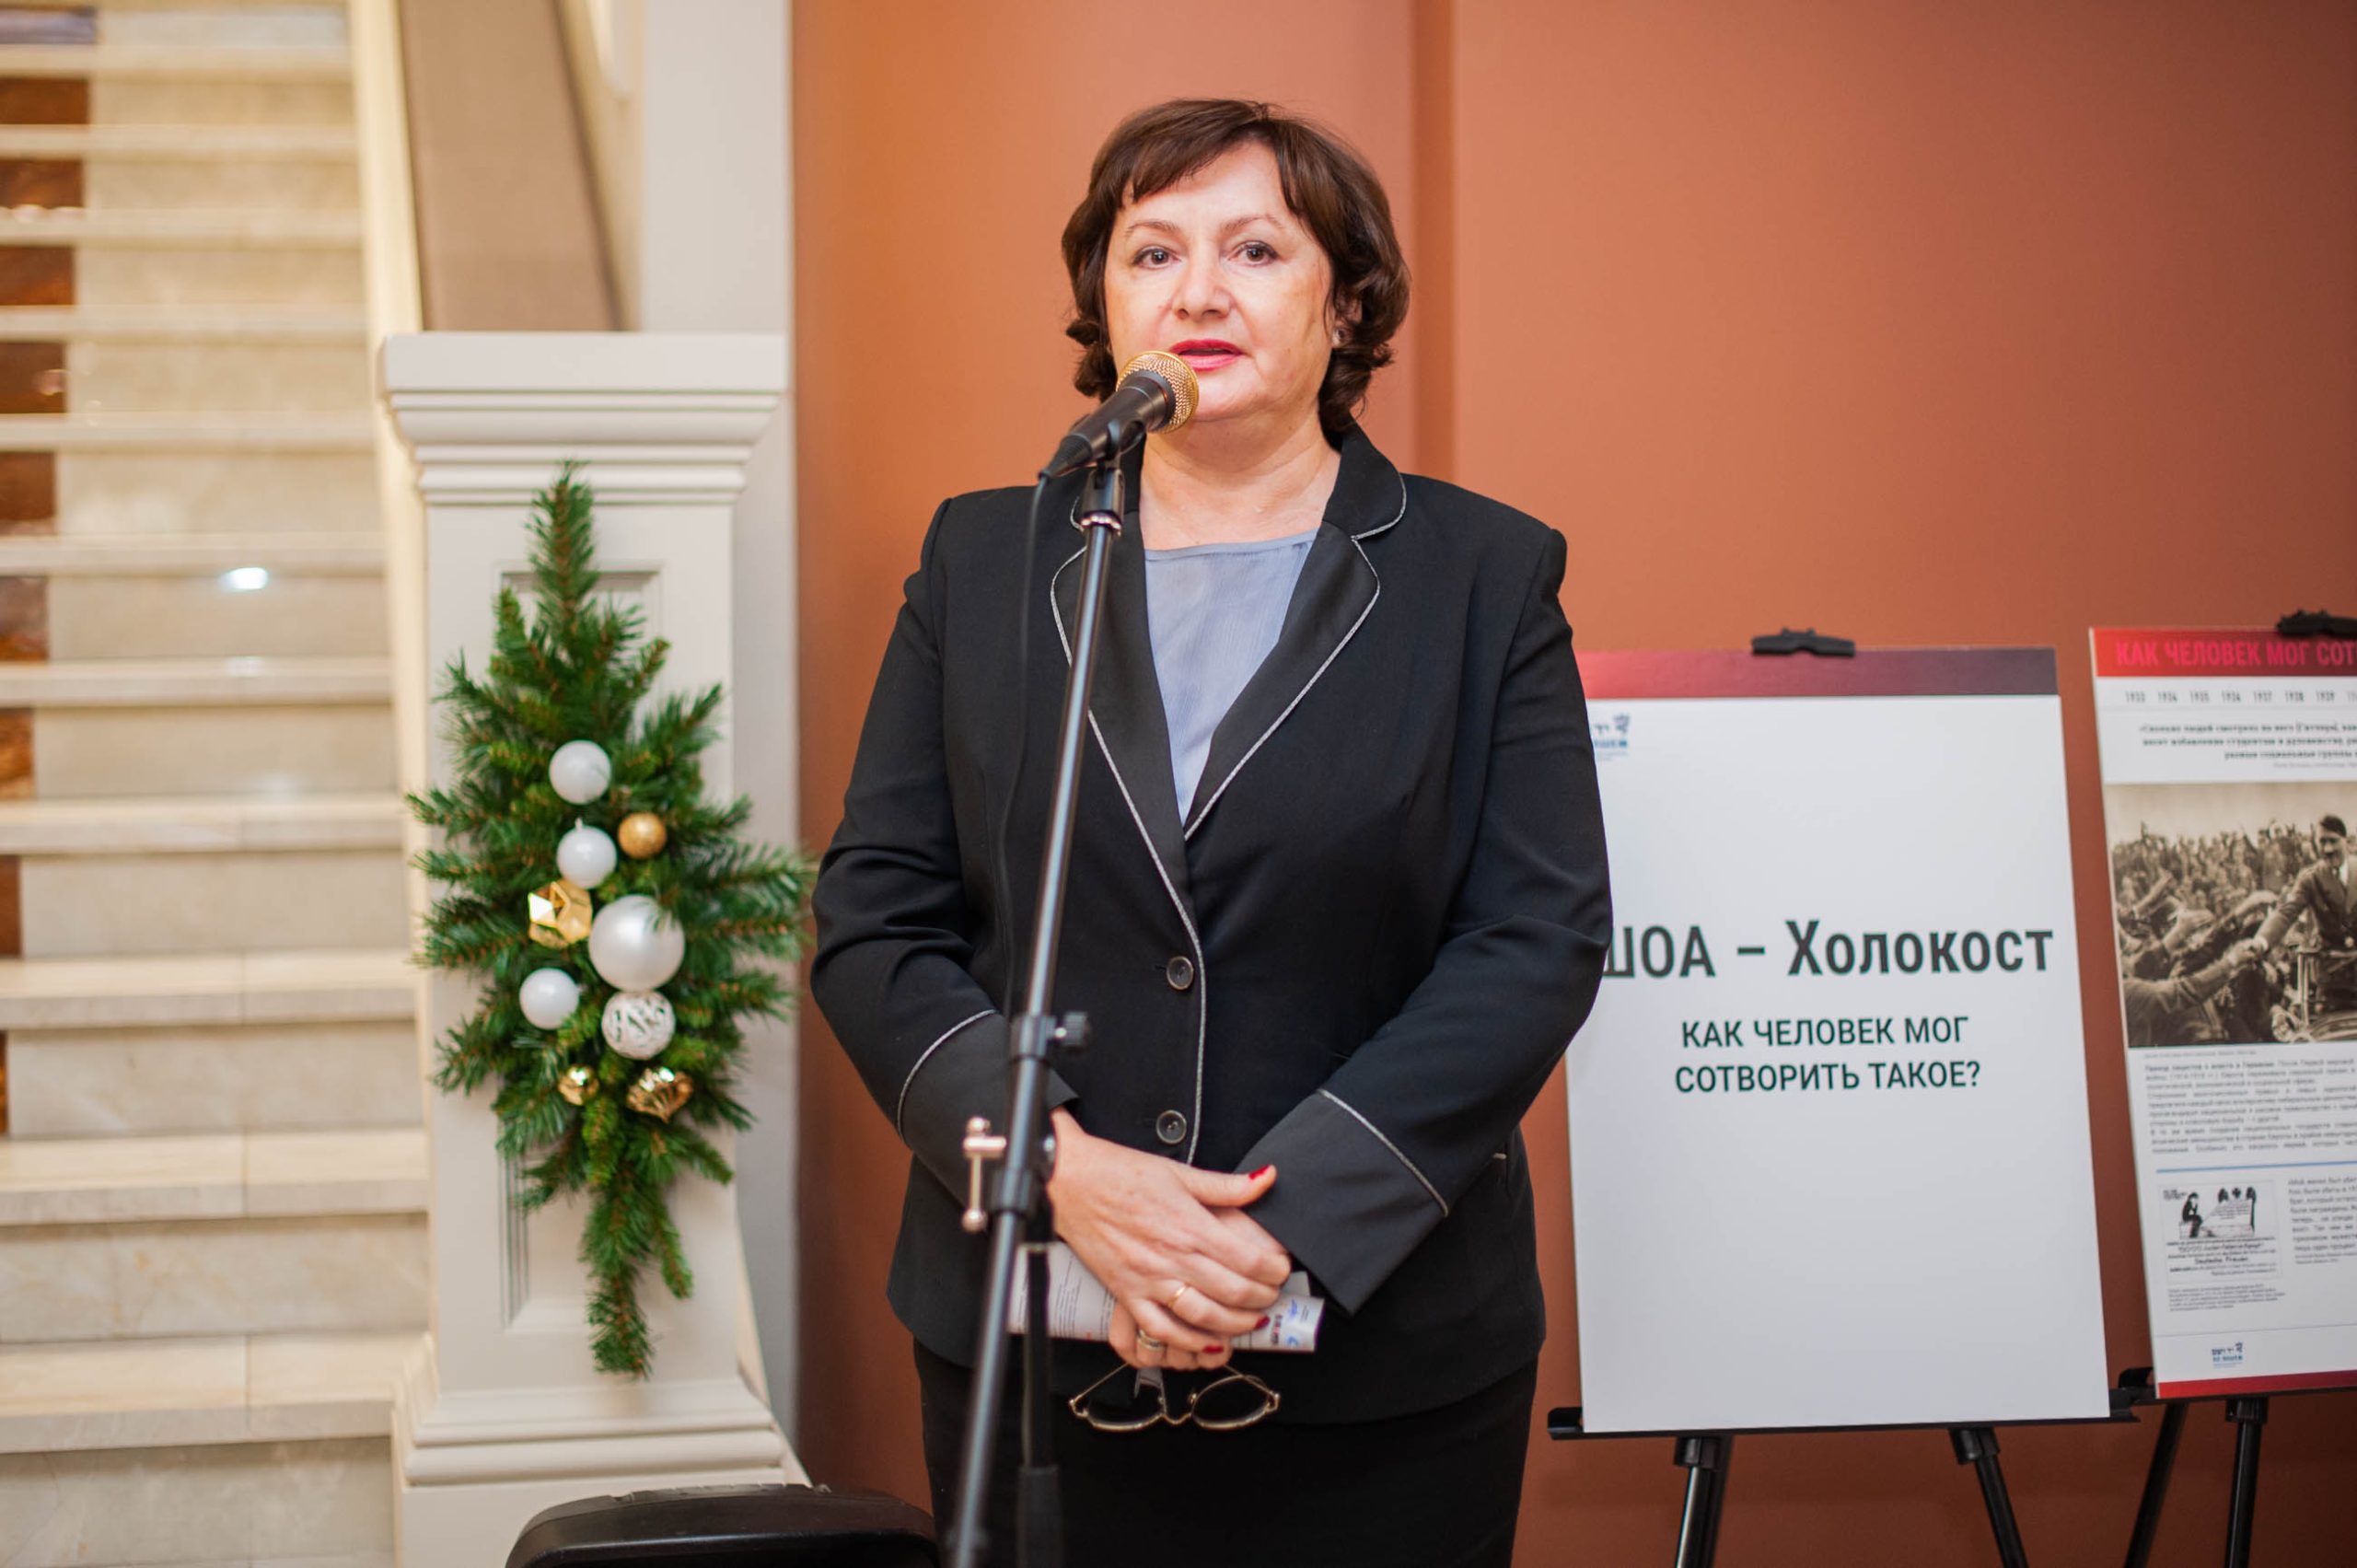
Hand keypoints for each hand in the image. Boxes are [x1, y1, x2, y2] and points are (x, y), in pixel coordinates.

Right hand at [1046, 1109, 1290, 1370]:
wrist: (1070, 1182)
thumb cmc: (1120, 1174)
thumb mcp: (1179, 1173)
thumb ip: (1227, 1185)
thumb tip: (1267, 1177)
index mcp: (1191, 1225)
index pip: (1249, 1260)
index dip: (1274, 1270)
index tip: (1281, 1270)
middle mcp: (1173, 1257)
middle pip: (1233, 1292)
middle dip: (1262, 1299)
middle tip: (1271, 1296)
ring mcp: (1148, 1279)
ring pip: (1203, 1316)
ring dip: (1233, 1325)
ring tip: (1248, 1321)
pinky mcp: (1126, 1294)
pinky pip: (1160, 1329)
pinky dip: (1186, 1341)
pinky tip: (1204, 1341)